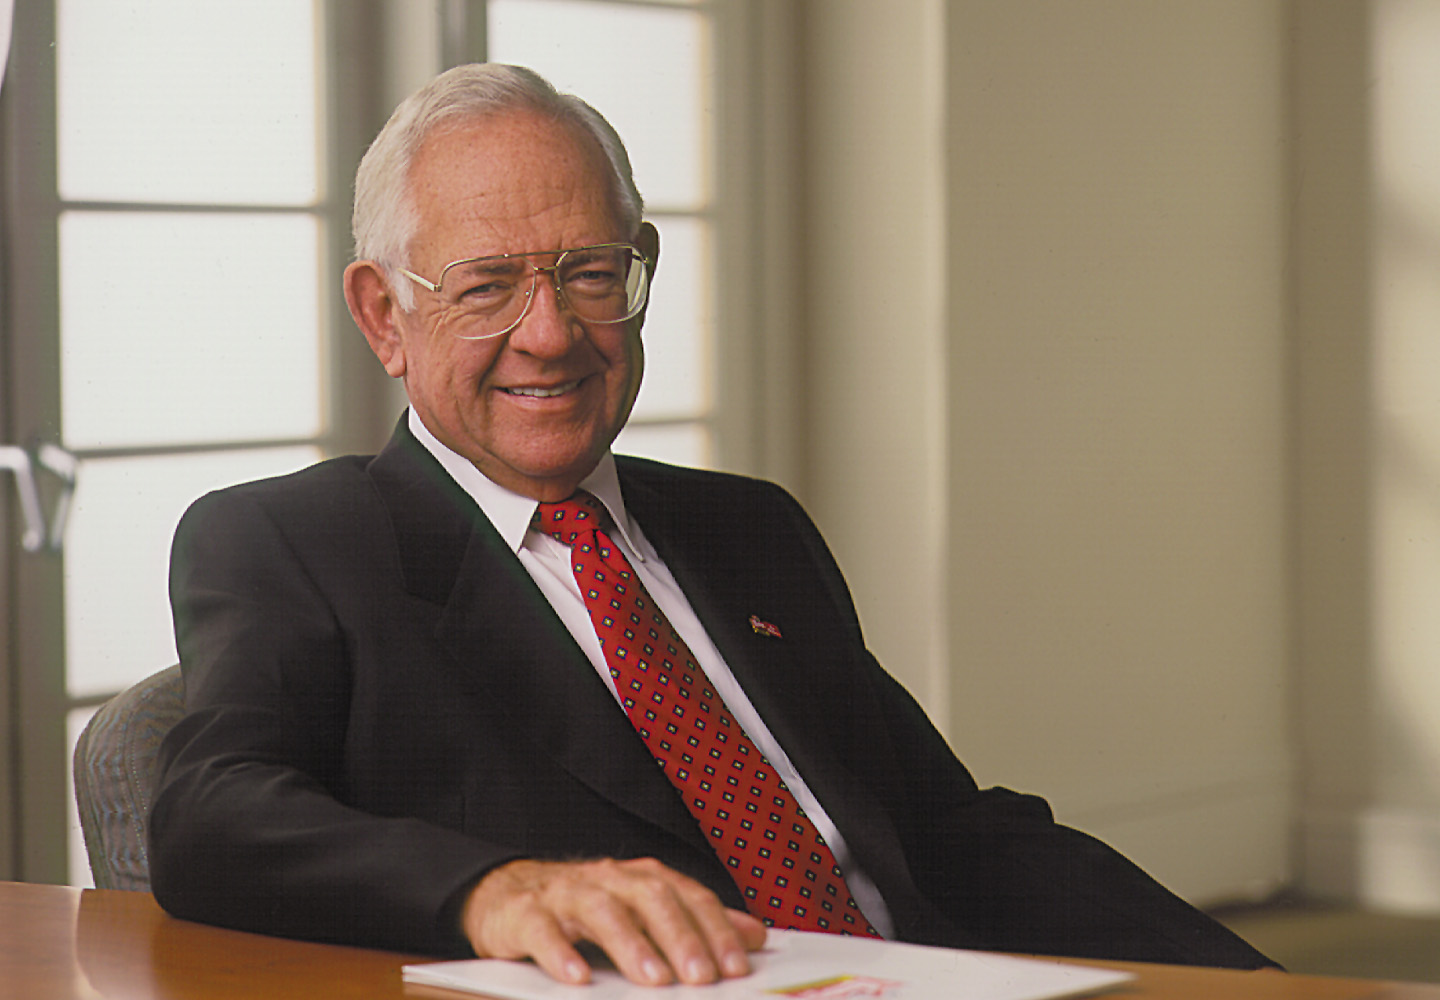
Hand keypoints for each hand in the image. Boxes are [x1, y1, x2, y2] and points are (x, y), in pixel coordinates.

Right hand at [461, 857, 766, 985]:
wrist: (506, 892)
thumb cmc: (583, 908)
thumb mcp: (643, 911)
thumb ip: (696, 922)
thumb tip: (753, 935)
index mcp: (641, 878)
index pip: (688, 896)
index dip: (715, 928)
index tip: (736, 965)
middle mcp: (608, 879)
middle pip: (650, 897)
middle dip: (680, 936)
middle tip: (701, 976)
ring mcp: (565, 893)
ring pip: (601, 909)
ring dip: (629, 944)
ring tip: (652, 978)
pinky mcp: (524, 913)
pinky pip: (542, 929)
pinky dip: (560, 952)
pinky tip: (578, 978)